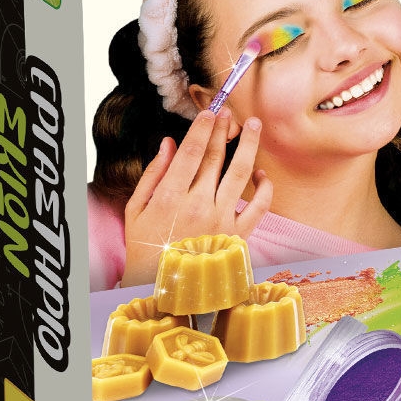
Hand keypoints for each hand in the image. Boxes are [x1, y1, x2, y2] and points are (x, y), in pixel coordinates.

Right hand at [120, 108, 272, 285]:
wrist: (163, 288)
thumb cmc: (144, 248)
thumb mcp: (136, 210)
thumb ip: (152, 175)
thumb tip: (168, 143)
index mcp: (170, 197)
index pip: (191, 152)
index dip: (203, 128)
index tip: (209, 111)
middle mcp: (198, 206)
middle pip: (216, 158)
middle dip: (224, 130)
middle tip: (230, 111)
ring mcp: (221, 221)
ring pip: (241, 174)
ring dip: (250, 146)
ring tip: (254, 126)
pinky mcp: (238, 236)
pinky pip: (260, 207)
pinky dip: (264, 187)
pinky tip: (260, 174)